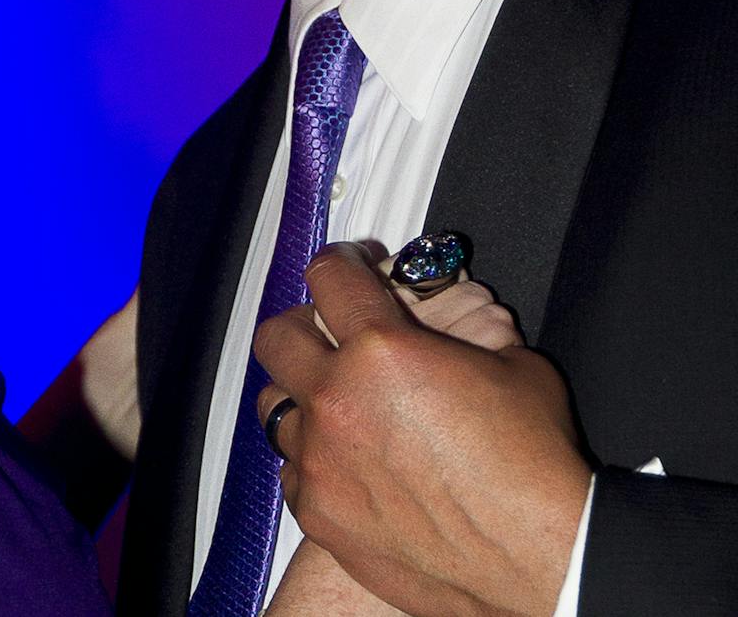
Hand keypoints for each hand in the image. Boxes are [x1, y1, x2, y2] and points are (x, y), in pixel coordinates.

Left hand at [255, 242, 590, 616]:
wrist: (545, 561)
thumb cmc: (535, 466)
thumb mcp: (512, 365)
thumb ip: (462, 331)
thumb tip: (446, 322)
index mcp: (382, 348)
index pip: (328, 275)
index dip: (341, 261)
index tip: (350, 267)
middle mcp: (337, 398)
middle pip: (277, 336)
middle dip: (302, 325)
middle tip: (330, 333)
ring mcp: (320, 460)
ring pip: (276, 406)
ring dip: (303, 396)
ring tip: (337, 403)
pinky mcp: (319, 512)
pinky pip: (292, 470)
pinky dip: (314, 459)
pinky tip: (348, 462)